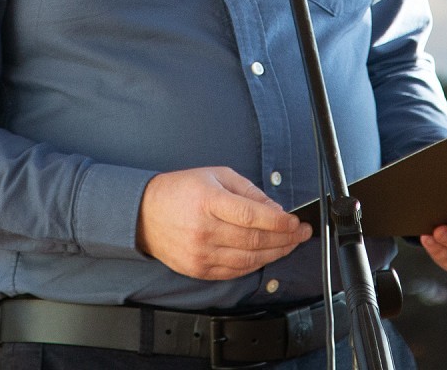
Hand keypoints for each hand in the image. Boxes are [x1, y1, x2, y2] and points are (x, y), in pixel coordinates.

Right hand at [137, 166, 312, 279]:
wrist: (145, 215)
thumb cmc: (180, 191)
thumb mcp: (216, 175)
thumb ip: (248, 191)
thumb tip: (275, 209)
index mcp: (209, 201)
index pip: (253, 216)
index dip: (280, 221)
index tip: (295, 221)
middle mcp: (205, 230)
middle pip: (255, 240)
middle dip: (285, 238)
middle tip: (301, 233)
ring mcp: (202, 253)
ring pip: (249, 259)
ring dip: (275, 253)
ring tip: (290, 245)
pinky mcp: (200, 269)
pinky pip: (236, 271)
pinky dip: (256, 265)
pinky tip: (267, 255)